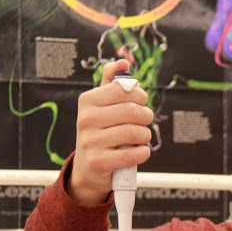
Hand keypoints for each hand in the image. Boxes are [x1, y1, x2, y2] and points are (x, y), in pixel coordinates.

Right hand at [69, 59, 154, 204]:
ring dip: (145, 136)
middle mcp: (86, 119)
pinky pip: (133, 154)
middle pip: (132, 111)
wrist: (89, 168)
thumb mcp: (102, 107)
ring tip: (141, 138)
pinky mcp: (98, 162)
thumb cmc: (101, 133)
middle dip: (146, 117)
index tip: (141, 103)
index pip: (125, 89)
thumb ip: (111, 84)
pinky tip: (140, 152)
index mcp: (88, 100)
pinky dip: (143, 153)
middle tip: (145, 122)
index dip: (140, 96)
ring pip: (135, 132)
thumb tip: (122, 62)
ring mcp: (90, 141)